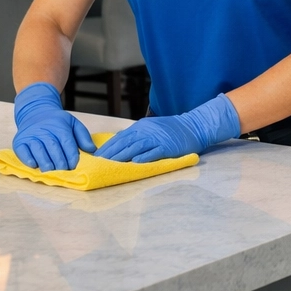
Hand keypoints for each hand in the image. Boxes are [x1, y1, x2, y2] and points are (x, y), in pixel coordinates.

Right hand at [13, 82, 94, 171]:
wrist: (35, 112)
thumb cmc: (57, 122)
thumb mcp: (73, 124)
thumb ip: (83, 136)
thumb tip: (92, 150)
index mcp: (59, 126)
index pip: (67, 143)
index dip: (71, 156)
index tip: (75, 166)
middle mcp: (44, 130)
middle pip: (53, 148)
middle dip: (60, 162)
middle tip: (65, 172)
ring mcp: (30, 135)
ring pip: (39, 150)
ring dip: (45, 163)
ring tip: (51, 172)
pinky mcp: (19, 141)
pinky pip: (22, 151)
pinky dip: (28, 159)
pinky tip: (35, 165)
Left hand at [96, 94, 242, 162]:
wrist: (194, 126)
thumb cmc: (172, 129)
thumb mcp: (151, 127)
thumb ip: (137, 135)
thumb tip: (119, 143)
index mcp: (141, 127)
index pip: (120, 137)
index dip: (108, 147)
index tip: (96, 156)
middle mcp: (147, 131)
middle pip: (125, 142)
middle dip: (110, 153)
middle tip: (98, 162)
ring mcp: (158, 138)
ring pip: (136, 147)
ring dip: (122, 156)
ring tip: (110, 164)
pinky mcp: (168, 147)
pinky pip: (154, 152)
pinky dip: (144, 157)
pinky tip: (135, 162)